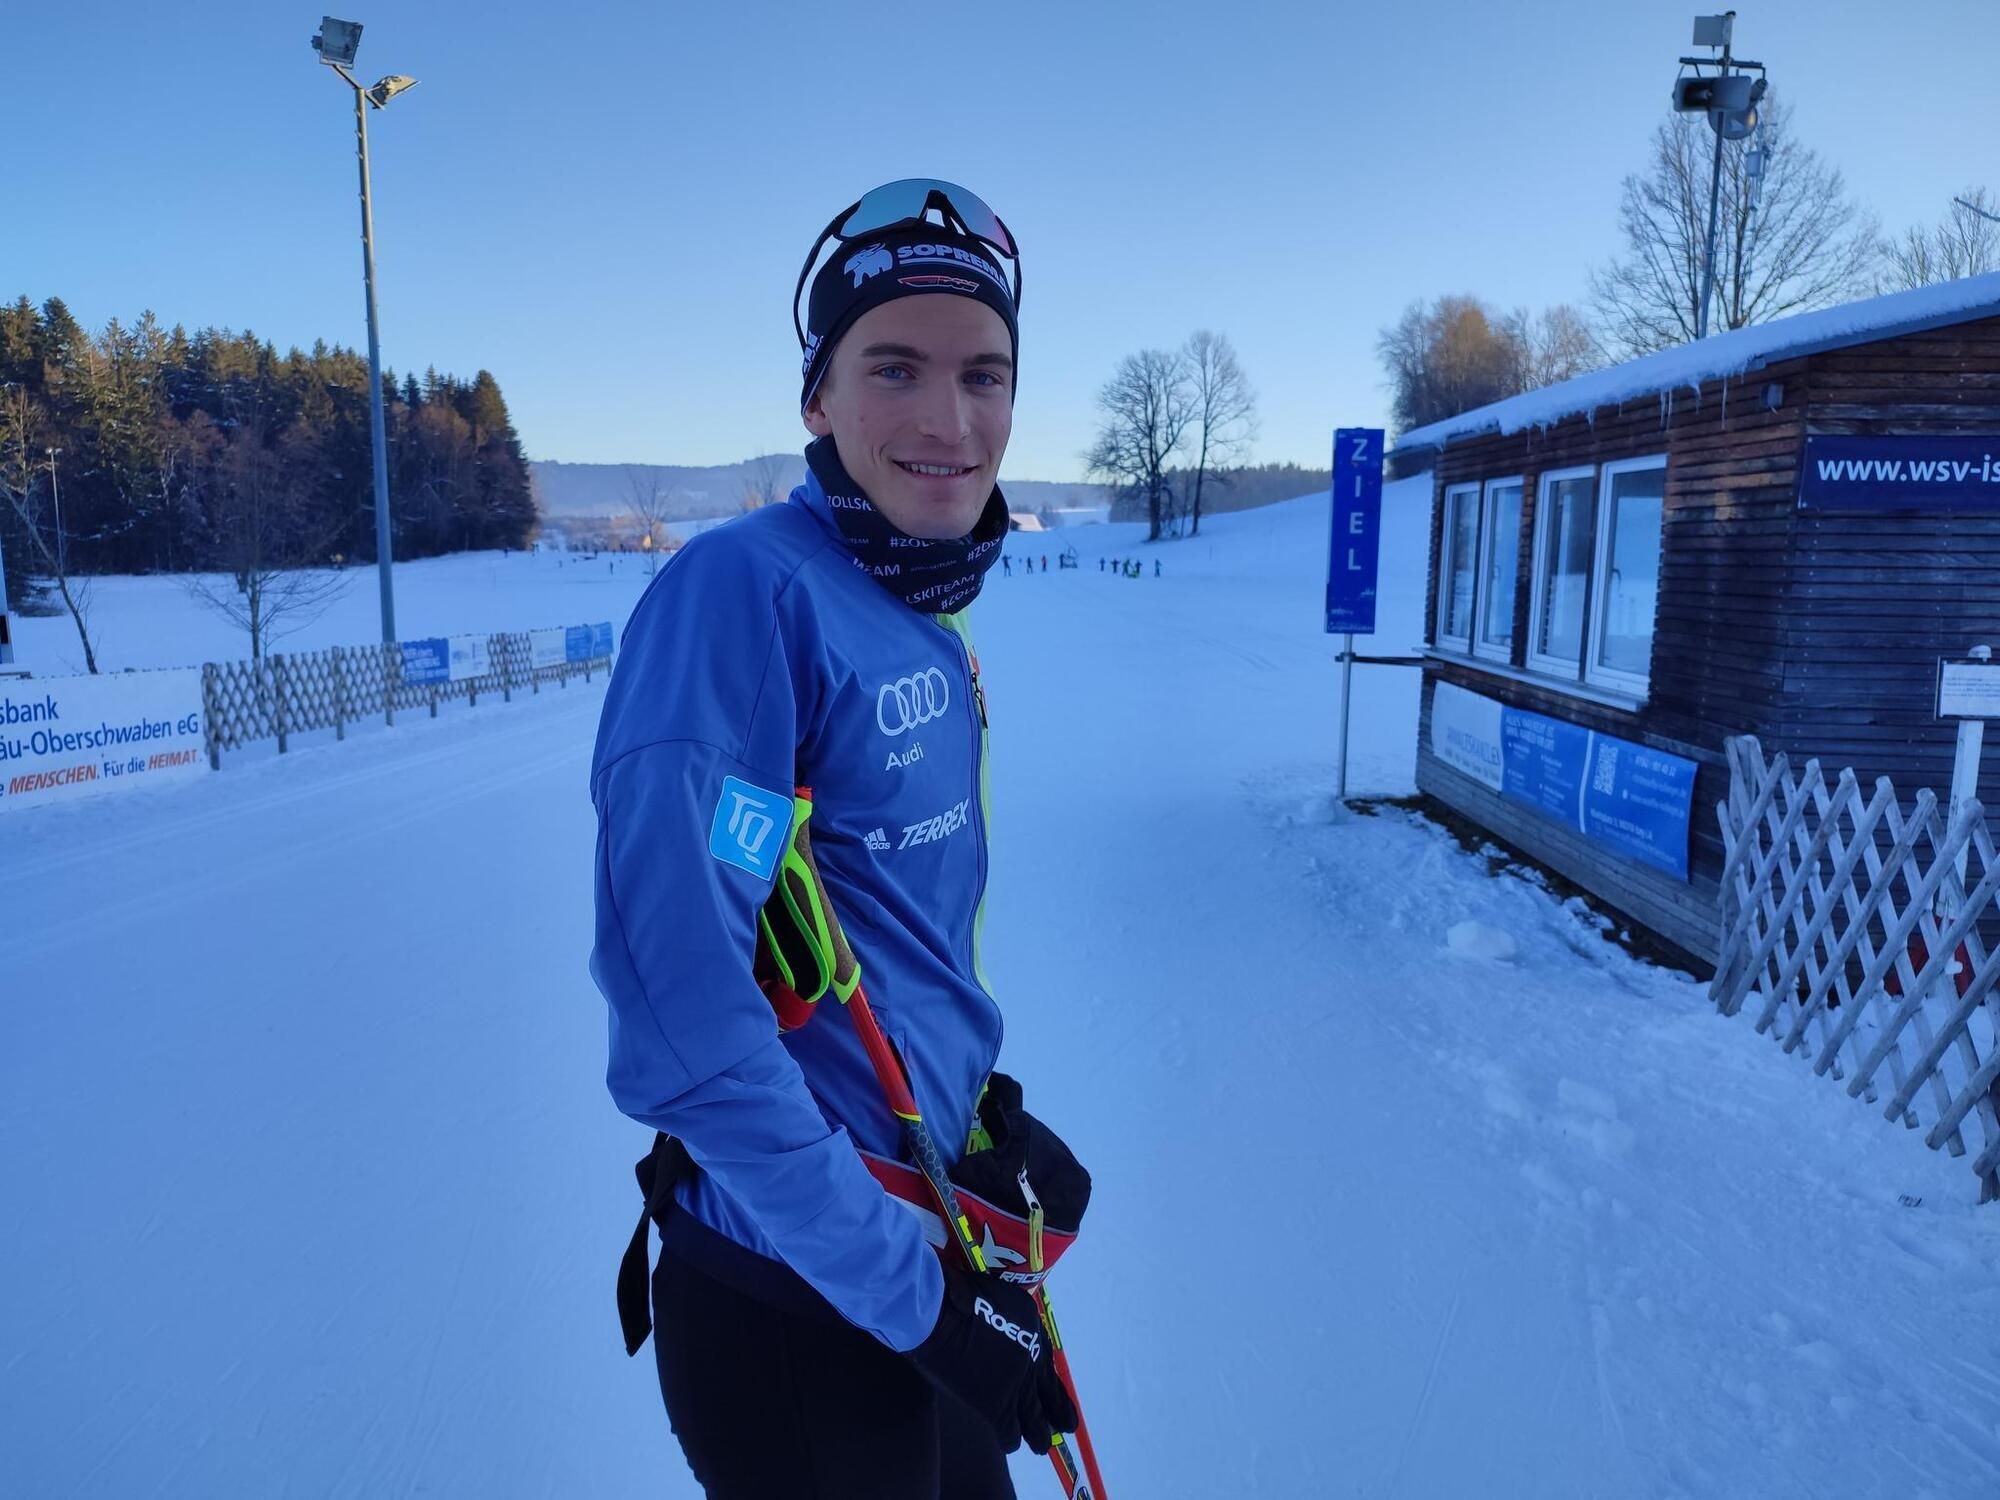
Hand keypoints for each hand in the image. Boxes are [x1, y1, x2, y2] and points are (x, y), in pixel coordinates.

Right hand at [906, 1269, 1078, 1454]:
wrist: (942, 1315)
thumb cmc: (961, 1296)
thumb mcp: (999, 1297)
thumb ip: (1009, 1319)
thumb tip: (1007, 1330)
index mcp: (1034, 1329)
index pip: (1048, 1361)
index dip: (1053, 1381)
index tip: (1057, 1392)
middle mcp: (1032, 1359)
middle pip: (1049, 1393)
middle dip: (1058, 1412)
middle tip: (1065, 1426)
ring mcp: (1017, 1385)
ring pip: (1035, 1419)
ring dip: (1038, 1432)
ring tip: (1041, 1444)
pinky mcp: (996, 1405)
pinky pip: (1009, 1431)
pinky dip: (1010, 1438)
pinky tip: (1010, 1442)